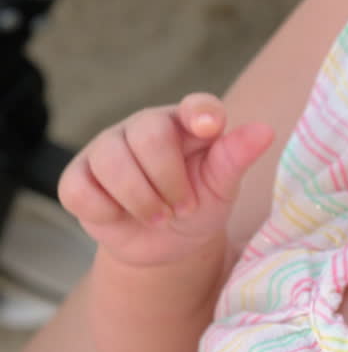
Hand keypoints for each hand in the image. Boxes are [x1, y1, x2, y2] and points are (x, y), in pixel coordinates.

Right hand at [58, 93, 273, 266]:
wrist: (167, 245)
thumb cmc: (198, 206)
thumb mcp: (222, 187)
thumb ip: (236, 158)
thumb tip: (265, 131)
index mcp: (187, 124)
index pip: (196, 106)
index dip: (201, 113)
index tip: (210, 128)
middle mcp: (143, 127)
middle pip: (148, 136)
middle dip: (169, 181)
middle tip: (184, 207)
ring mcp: (106, 149)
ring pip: (111, 162)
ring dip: (141, 199)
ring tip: (160, 217)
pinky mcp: (79, 177)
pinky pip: (81, 189)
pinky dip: (106, 210)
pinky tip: (121, 215)